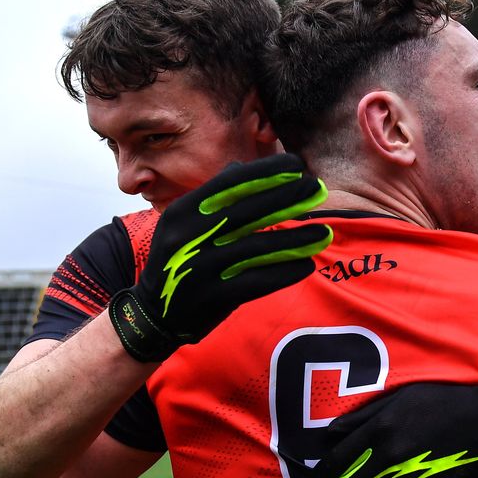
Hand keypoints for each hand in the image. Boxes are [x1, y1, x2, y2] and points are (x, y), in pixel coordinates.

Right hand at [109, 154, 332, 361]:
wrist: (154, 314)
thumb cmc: (180, 260)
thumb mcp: (184, 224)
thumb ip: (214, 198)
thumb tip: (243, 168)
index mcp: (183, 211)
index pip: (229, 183)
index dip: (265, 172)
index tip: (296, 164)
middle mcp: (189, 236)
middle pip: (247, 211)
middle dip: (287, 196)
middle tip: (317, 188)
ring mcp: (201, 267)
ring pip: (258, 247)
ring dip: (296, 239)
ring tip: (323, 233)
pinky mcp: (214, 296)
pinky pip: (258, 281)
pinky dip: (285, 272)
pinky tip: (306, 265)